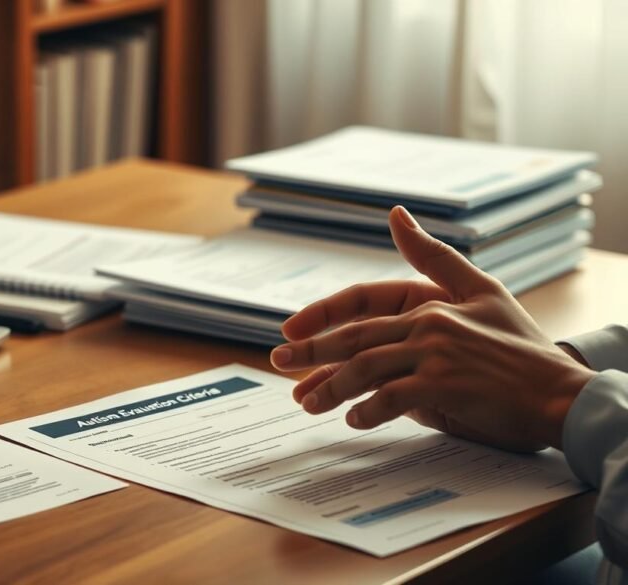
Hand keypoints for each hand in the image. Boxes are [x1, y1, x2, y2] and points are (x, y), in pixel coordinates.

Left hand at [270, 206, 595, 451]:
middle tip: (279, 364)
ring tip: (308, 404)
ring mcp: (435, 355)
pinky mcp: (445, 386)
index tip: (289, 331)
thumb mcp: (480, 289)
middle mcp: (427, 324)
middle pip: (353, 337)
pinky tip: (355, 420)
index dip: (320, 315)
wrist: (560, 391)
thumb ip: (434, 257)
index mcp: (429, 302)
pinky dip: (369, 410)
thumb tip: (396, 212)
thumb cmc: (519, 345)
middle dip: (310, 353)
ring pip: (365, 367)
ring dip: (331, 388)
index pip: (361, 302)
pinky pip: (392, 398)